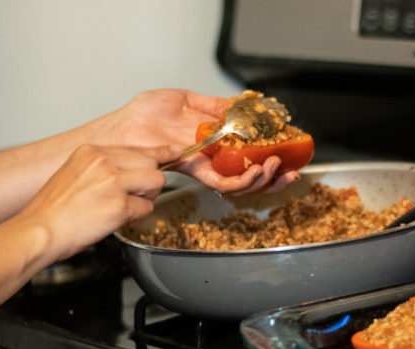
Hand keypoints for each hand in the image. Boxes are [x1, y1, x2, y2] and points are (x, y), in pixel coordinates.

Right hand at [17, 144, 179, 259]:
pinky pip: (147, 209)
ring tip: (120, 208)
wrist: (39, 231)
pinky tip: (114, 219)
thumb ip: (104, 167)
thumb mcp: (75, 173)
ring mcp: (113, 182)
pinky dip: (135, 217)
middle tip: (132, 196)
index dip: (160, 152)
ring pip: (156, 183)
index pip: (138, 147)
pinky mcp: (120, 205)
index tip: (176, 150)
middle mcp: (104, 161)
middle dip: (149, 182)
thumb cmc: (54, 210)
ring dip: (145, 199)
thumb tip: (133, 168)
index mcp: (92, 151)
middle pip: (153, 163)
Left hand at [96, 89, 298, 193]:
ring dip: (264, 178)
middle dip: (276, 174)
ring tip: (275, 166)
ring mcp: (205, 167)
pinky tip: (255, 172)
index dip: (272, 153)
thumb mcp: (186, 99)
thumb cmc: (144, 115)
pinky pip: (221, 184)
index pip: (250, 151)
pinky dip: (242, 182)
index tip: (291, 148)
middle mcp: (213, 158)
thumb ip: (215, 104)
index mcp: (215, 140)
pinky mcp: (194, 172)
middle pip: (252, 173)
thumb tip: (244, 102)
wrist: (123, 129)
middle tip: (290, 165)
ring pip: (242, 183)